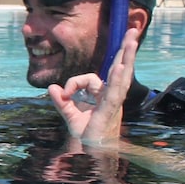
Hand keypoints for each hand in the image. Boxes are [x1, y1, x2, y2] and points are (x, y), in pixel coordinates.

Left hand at [49, 28, 137, 143]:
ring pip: (121, 75)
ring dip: (127, 56)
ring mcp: (114, 101)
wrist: (90, 152)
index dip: (74, 83)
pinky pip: (115, 91)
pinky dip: (118, 78)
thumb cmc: (85, 134)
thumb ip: (60, 100)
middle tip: (133, 30)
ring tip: (133, 40)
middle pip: (120, 68)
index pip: (91, 78)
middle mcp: (112, 95)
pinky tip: (123, 66)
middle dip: (126, 49)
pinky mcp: (110, 109)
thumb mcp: (70, 114)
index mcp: (103, 95)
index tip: (63, 94)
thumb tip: (51, 86)